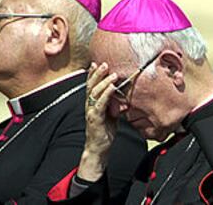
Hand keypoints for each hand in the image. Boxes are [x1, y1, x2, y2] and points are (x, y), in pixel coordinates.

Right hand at [78, 62, 118, 181]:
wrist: (99, 149)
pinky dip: (106, 94)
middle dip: (97, 74)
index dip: (92, 74)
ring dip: (104, 82)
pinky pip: (100, 104)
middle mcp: (89, 106)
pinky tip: (112, 87)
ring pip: (94, 93)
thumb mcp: (111, 115)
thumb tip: (123, 97)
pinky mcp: (95, 119)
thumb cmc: (105, 132)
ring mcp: (91, 112)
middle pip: (91, 86)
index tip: (97, 63)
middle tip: (105, 64)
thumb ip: (114, 105)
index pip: (91, 86)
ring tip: (112, 74)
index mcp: (92, 104)